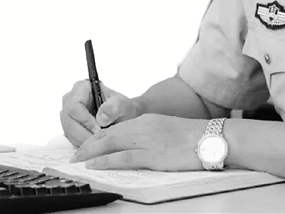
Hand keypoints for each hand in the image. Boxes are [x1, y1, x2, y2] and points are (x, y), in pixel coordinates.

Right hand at [60, 80, 139, 146]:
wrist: (122, 115)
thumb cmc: (121, 106)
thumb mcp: (123, 105)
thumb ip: (114, 108)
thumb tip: (101, 118)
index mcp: (82, 88)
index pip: (74, 106)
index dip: (85, 120)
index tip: (98, 129)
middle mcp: (71, 99)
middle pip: (69, 120)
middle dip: (84, 133)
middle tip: (99, 139)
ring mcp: (68, 113)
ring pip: (69, 130)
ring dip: (83, 139)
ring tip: (99, 141)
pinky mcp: (69, 125)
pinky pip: (71, 137)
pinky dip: (82, 142)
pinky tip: (95, 142)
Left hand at [70, 114, 207, 170]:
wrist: (211, 137)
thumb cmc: (193, 136)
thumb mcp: (167, 130)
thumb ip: (150, 135)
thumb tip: (136, 146)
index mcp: (147, 120)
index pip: (116, 127)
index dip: (97, 136)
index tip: (86, 145)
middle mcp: (144, 126)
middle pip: (108, 134)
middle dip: (88, 145)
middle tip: (73, 155)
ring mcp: (148, 140)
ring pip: (111, 143)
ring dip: (90, 152)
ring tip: (77, 160)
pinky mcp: (153, 155)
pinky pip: (123, 157)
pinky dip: (105, 160)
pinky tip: (94, 164)